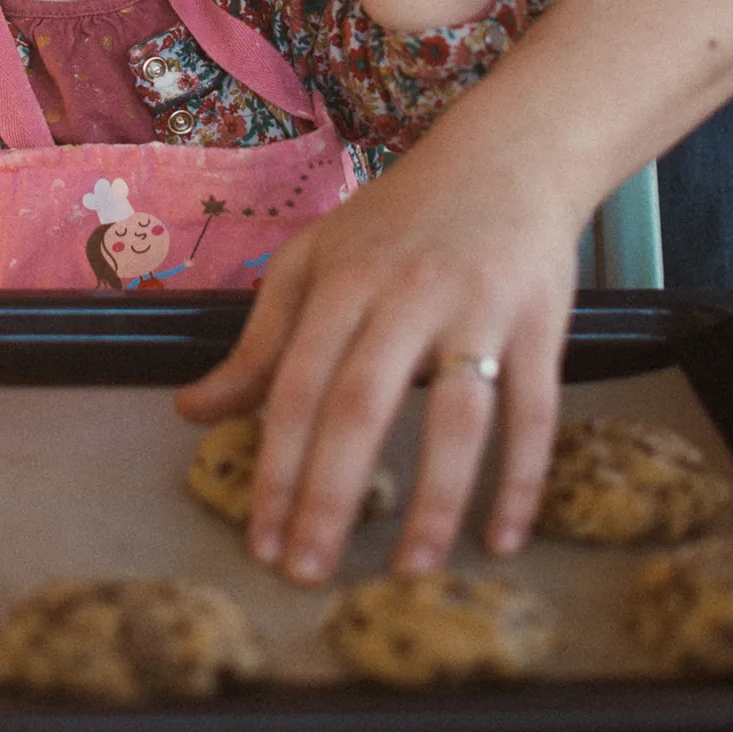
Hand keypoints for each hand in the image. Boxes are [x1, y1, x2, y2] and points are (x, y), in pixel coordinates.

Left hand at [176, 118, 581, 582]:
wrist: (507, 157)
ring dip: (432, 500)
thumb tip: (191, 411)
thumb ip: (261, 341)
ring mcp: (478, 308)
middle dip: (330, 495)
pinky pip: (534, 412)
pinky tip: (500, 540)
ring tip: (408, 573)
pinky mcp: (542, 323)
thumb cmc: (398, 220)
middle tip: (308, 572)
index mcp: (342, 281)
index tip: (260, 538)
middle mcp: (406, 295)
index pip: (298, 385)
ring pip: (456, 416)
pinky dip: (522, 479)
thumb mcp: (316, 262)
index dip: (276, 465)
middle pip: (361, 405)